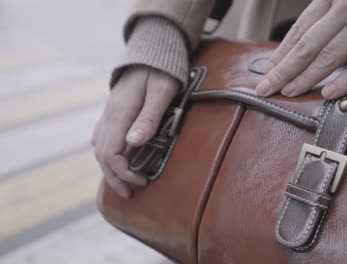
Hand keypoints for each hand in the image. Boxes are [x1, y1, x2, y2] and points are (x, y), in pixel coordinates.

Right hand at [92, 66, 177, 197]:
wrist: (151, 53)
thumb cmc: (161, 72)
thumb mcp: (161, 92)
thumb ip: (149, 117)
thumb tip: (133, 143)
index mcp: (120, 113)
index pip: (110, 152)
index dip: (123, 171)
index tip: (142, 180)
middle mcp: (110, 116)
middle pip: (102, 155)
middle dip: (114, 178)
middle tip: (131, 194)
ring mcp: (109, 114)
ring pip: (100, 148)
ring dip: (110, 169)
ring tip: (125, 185)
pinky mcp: (114, 113)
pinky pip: (103, 139)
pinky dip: (108, 156)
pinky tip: (118, 162)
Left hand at [256, 0, 346, 98]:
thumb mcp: (338, 4)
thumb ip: (315, 26)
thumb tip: (281, 59)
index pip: (300, 30)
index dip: (281, 54)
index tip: (267, 74)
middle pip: (309, 45)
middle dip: (285, 70)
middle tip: (267, 89)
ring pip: (332, 56)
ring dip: (308, 78)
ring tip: (290, 92)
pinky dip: (346, 80)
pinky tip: (328, 94)